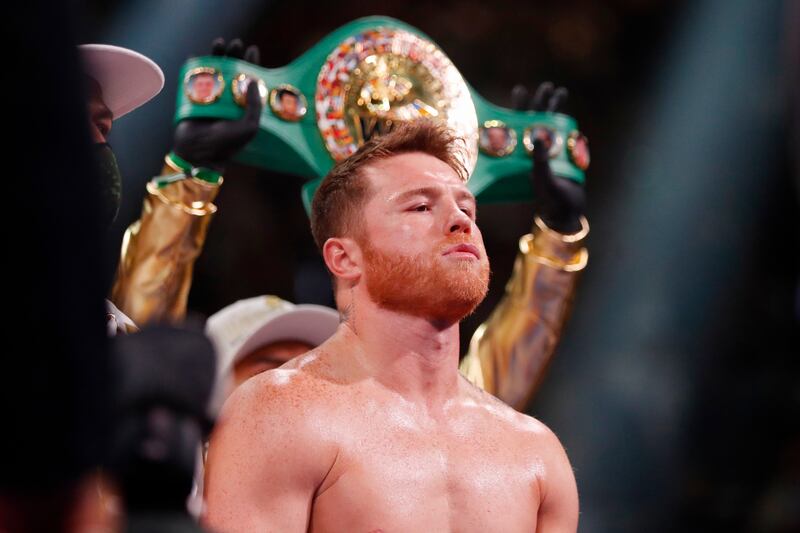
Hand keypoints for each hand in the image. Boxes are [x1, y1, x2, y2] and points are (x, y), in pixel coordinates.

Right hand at [173, 38, 262, 171]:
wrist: (198, 152)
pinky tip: (197, 54)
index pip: (250, 81)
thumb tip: (253, 79)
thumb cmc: (227, 144)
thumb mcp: (249, 127)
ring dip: (217, 55)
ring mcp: (210, 97)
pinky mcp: (192, 97)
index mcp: (243, 106)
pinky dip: (194, 64)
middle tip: (237, 44)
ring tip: (220, 43)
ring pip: (214, 70)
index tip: (253, 50)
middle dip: (234, 55)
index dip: (252, 64)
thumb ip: (255, 105)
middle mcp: (228, 100)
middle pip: (232, 71)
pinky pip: (193, 77)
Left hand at [512, 82, 584, 233]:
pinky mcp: (566, 154)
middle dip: (541, 102)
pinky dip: (568, 122)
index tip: (520, 90)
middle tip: (546, 87)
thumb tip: (537, 136)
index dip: (519, 107)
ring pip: (552, 123)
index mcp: (524, 152)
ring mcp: (551, 150)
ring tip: (560, 91)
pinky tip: (569, 112)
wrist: (566, 211)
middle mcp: (536, 149)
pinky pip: (566, 134)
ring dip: (556, 108)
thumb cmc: (550, 198)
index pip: (519, 125)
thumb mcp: (543, 178)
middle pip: (537, 119)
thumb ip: (540, 160)